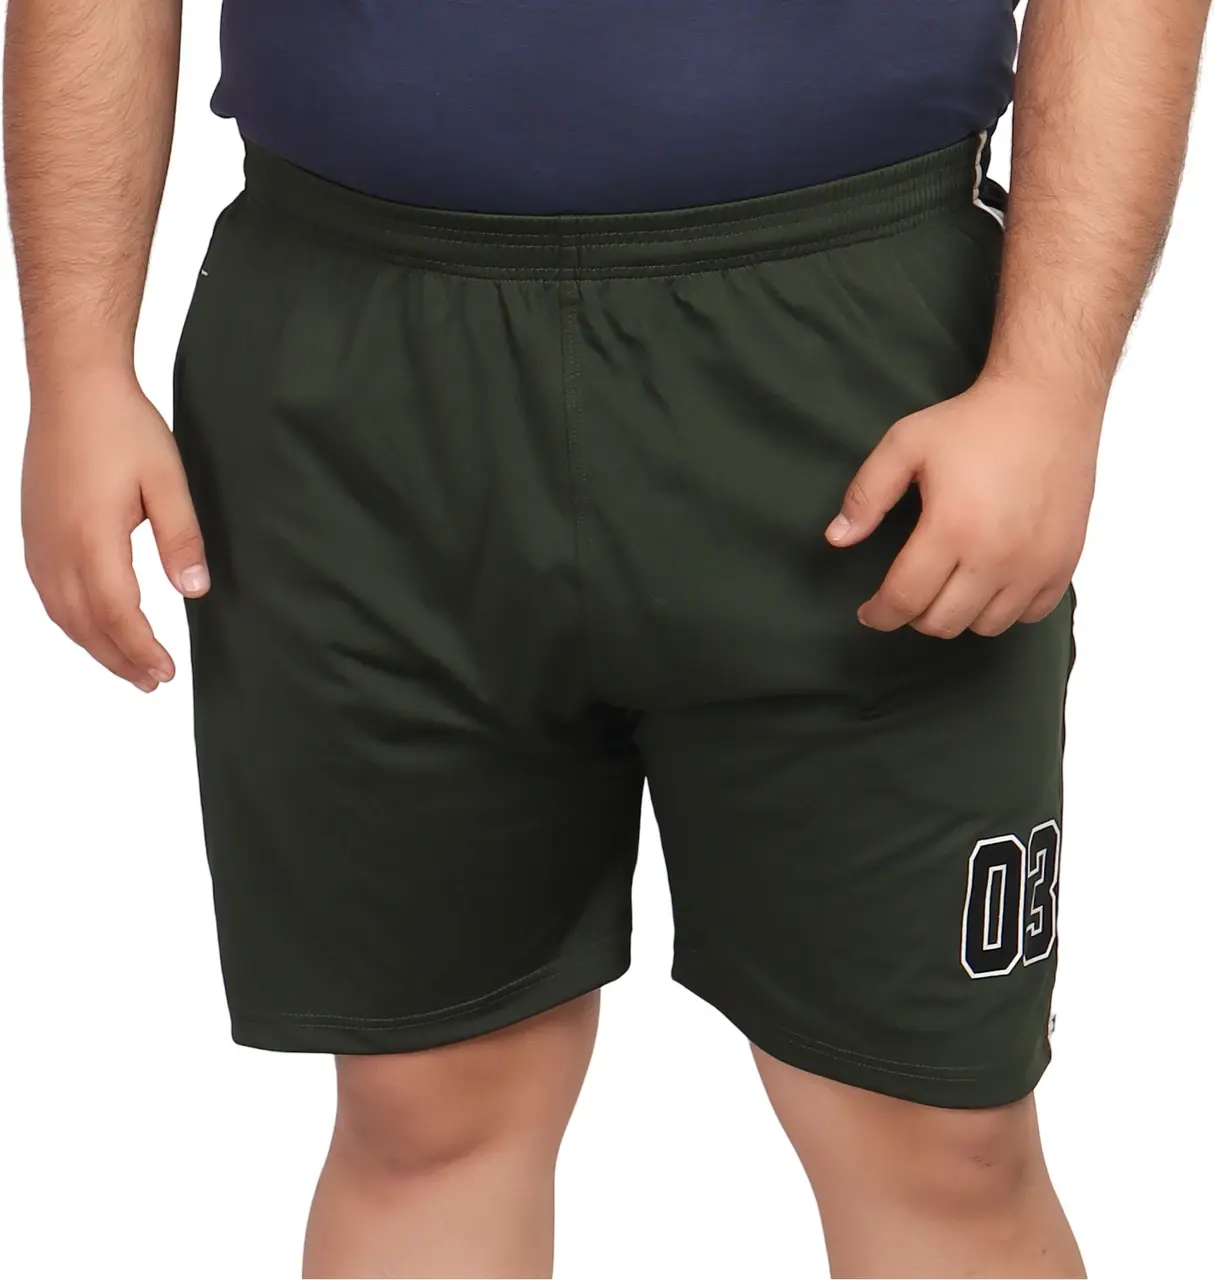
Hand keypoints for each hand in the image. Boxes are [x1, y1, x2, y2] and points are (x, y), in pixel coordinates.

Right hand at [22, 368, 208, 690]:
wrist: (73, 386)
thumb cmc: (122, 426)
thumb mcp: (168, 481)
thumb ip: (181, 539)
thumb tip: (193, 591)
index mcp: (91, 538)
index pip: (117, 615)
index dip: (141, 650)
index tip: (166, 672)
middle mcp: (56, 548)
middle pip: (86, 625)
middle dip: (120, 659)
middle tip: (152, 682)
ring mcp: (38, 542)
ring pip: (62, 614)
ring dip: (95, 646)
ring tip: (128, 667)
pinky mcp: (32, 532)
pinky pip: (48, 593)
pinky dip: (72, 621)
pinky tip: (91, 627)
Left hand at [825, 373, 1101, 636]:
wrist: (1047, 401)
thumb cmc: (974, 422)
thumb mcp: (904, 444)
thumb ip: (866, 495)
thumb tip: (837, 539)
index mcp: (952, 528)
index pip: (906, 599)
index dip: (880, 614)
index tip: (869, 613)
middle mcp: (997, 555)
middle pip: (943, 622)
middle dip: (914, 615)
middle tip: (908, 591)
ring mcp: (1036, 563)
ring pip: (986, 626)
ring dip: (959, 614)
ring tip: (948, 586)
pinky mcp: (1065, 562)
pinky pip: (1029, 615)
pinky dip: (1004, 608)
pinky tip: (990, 584)